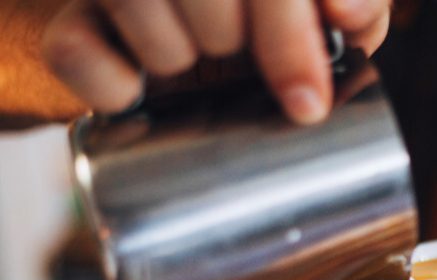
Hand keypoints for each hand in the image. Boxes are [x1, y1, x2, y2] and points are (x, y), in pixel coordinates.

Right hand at [41, 0, 390, 120]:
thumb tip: (346, 13)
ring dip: (173, 58)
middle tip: (235, 54)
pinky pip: (76, 53)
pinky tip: (139, 87)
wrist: (186, 36)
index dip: (287, 38)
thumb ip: (358, 6)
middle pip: (206, 0)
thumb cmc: (266, 26)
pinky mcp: (69, 20)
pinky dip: (112, 86)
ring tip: (190, 58)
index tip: (307, 103)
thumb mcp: (328, 17)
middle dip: (230, 42)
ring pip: (137, 6)